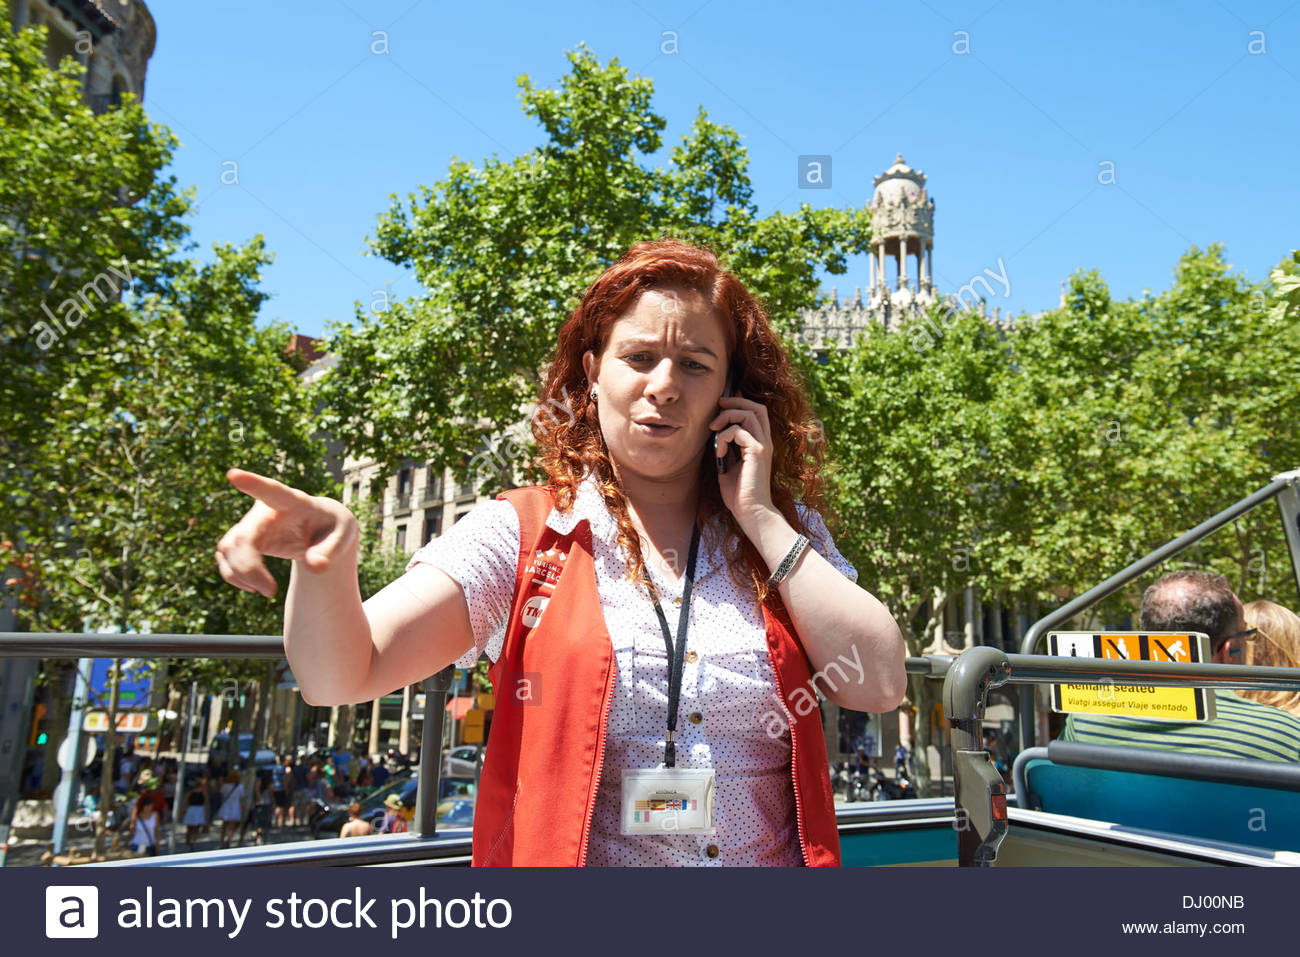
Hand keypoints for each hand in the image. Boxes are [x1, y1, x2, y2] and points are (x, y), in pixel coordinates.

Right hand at [215, 468, 358, 597]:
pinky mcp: (243, 537)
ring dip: (240, 573)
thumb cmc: (333, 527)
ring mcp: (252, 523)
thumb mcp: (343, 536)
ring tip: (268, 591)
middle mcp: (266, 509)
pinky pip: (224, 555)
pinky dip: (233, 574)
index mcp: (294, 502)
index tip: (233, 475)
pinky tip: (253, 586)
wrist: (321, 528)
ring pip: (229, 546)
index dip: (253, 484)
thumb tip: (314, 567)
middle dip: (249, 567)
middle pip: (244, 536)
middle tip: (270, 592)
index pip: (273, 491)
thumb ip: (330, 551)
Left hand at [709, 395, 777, 528]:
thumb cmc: (740, 495)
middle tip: (718, 406)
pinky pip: (738, 431)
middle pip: (757, 407)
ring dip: (727, 417)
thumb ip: (727, 450)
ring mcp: (762, 446)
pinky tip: (719, 453)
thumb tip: (716, 436)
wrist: (751, 513)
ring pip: (749, 413)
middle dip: (735, 401)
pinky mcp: (757, 452)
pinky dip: (724, 437)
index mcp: (760, 444)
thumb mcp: (729, 467)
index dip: (741, 402)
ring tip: (713, 430)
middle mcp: (765, 442)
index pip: (757, 413)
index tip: (723, 402)